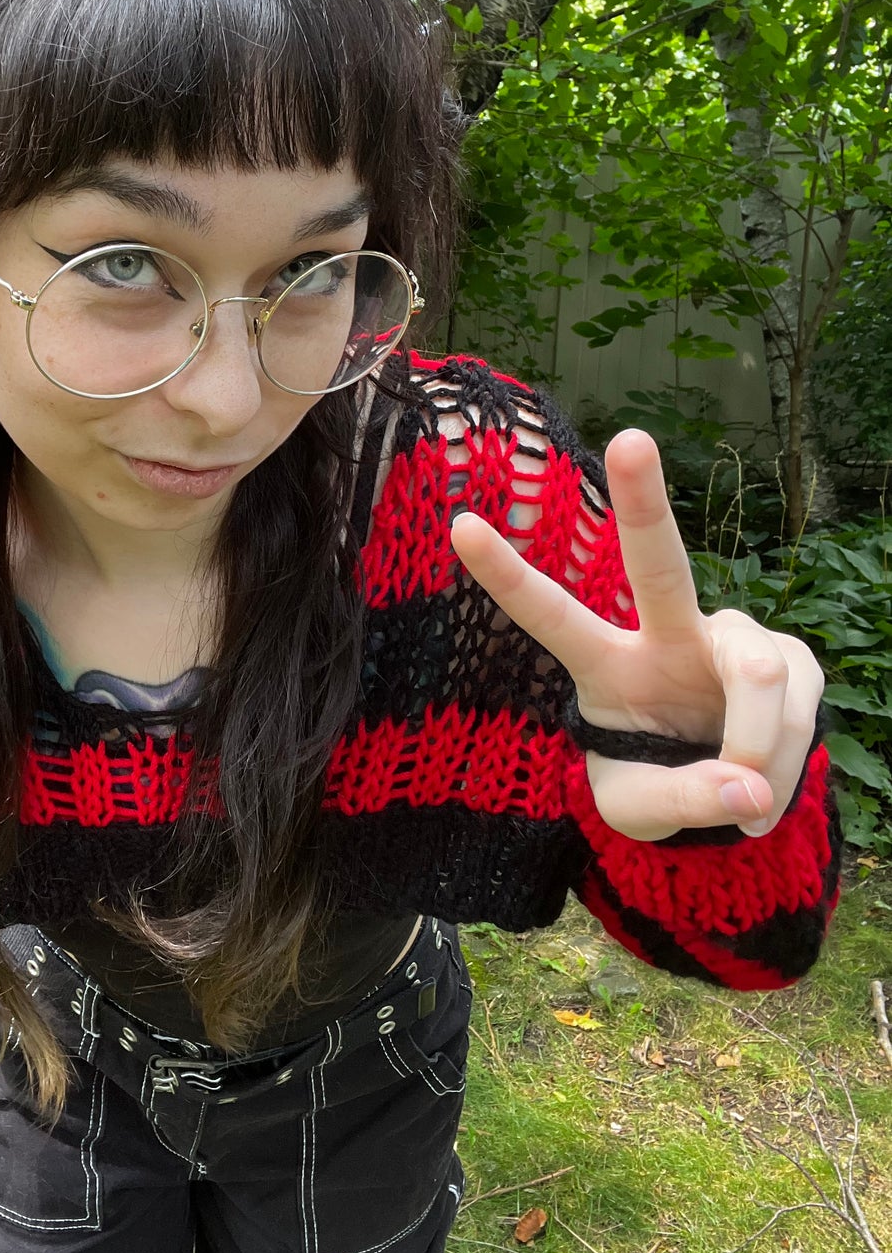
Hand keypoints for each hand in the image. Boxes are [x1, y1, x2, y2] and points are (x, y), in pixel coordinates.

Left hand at [448, 428, 823, 842]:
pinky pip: (793, 705)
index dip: (504, 573)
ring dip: (756, 744)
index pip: (549, 613)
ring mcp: (728, 636)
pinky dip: (785, 759)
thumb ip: (686, 803)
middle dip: (644, 499)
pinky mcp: (788, 654)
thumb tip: (746, 786)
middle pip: (656, 562)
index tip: (459, 525)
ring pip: (753, 671)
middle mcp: (665, 632)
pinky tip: (768, 786)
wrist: (723, 794)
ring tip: (747, 801)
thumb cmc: (660, 786)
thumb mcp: (644, 813)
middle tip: (629, 439)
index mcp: (604, 663)